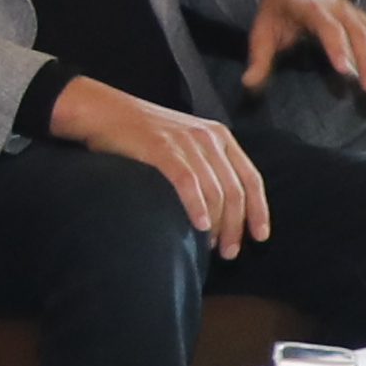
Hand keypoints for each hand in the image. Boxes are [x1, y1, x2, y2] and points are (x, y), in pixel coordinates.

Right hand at [56, 79, 266, 252]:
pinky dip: (197, 206)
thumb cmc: (143, 135)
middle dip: (236, 226)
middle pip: (235, 190)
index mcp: (219, 136)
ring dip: (217, 224)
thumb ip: (206, 165)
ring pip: (215, 190)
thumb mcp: (185, 142)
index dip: (259, 210)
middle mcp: (208, 137)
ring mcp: (186, 142)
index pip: (251, 178)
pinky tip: (200, 225)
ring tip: (210, 247)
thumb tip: (221, 210)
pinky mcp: (162, 148)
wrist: (104, 112)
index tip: (260, 238)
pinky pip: (188, 182)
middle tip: (229, 253)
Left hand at [247, 0, 365, 98]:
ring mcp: (358, 14)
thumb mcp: (262, 30)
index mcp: (311, 8)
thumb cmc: (278, 12)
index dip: (338, 49)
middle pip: (361, 35)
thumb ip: (259, 58)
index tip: (346, 74)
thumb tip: (249, 85)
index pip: (328, 28)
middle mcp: (340, 8)